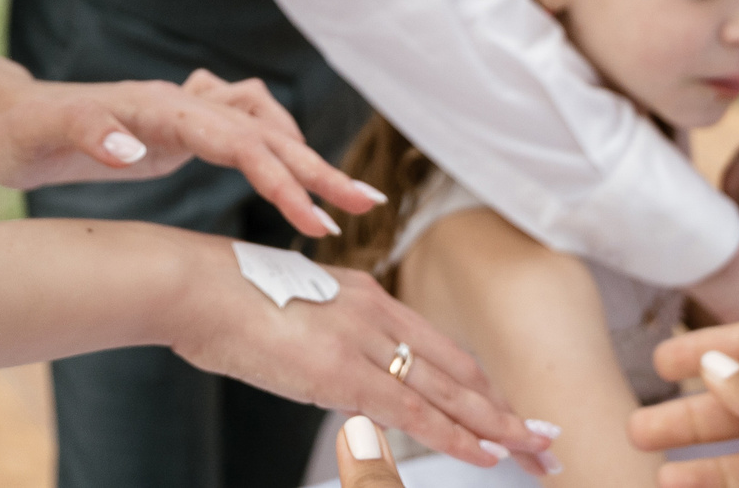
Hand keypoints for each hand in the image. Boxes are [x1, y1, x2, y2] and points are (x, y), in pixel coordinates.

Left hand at [0, 68, 388, 239]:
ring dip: (303, 154)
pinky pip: (243, 128)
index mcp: (158, 108)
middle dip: (316, 169)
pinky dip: (274, 145)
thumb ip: (87, 135)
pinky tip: (286, 170)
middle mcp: (180, 103)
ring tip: (339, 196)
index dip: (281, 177)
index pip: (238, 140)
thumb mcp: (38, 139)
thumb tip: (134, 146)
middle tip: (365, 206)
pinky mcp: (179, 125)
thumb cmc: (20, 132)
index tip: (316, 219)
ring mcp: (182, 111)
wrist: (6, 115)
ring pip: (261, 124)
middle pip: (264, 130)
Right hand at [166, 240, 546, 471]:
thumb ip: (328, 343)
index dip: (479, 384)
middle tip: (547, 438)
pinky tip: (487, 452)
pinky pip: (413, 410)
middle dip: (504, 409)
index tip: (508, 409)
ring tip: (536, 451)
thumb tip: (342, 381)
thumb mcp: (294, 316)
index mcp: (365, 294)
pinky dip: (455, 434)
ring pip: (448, 391)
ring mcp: (362, 339)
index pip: (439, 348)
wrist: (192, 286)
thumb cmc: (227, 302)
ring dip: (497, 426)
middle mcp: (375, 311)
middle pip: (458, 369)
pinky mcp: (342, 371)